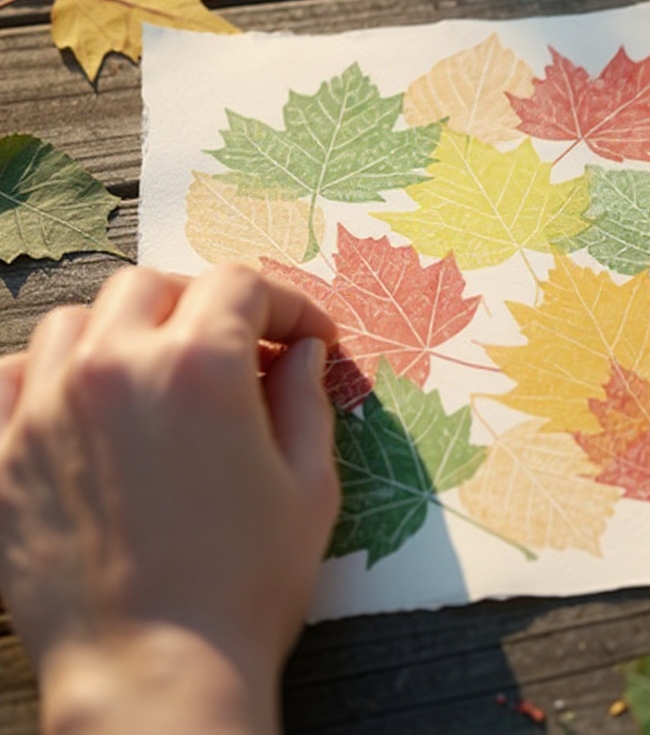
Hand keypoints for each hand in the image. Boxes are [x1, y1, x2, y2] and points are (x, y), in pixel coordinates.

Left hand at [0, 265, 338, 734]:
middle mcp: (117, 368)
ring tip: (159, 369)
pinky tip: (82, 400)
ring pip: (80, 320)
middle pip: (156, 286)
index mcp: (200, 366)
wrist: (157, 676)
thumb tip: (305, 352)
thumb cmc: (248, 585)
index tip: (309, 337)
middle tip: (240, 346)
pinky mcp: (3, 457)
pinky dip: (49, 371)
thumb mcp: (310, 486)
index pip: (243, 284)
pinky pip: (11, 376)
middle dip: (207, 303)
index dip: (289, 302)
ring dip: (128, 328)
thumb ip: (308, 401)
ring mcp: (48, 409)